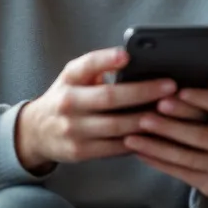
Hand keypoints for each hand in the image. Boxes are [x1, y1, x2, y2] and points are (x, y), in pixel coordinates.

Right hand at [15, 48, 178, 173]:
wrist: (36, 132)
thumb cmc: (67, 97)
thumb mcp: (74, 77)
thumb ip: (97, 67)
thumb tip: (133, 62)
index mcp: (69, 79)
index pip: (87, 65)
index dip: (107, 60)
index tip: (127, 55)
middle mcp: (68, 103)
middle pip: (110, 98)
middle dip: (143, 92)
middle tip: (170, 86)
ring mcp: (73, 130)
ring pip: (117, 126)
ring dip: (146, 120)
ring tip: (171, 112)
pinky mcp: (80, 152)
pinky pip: (115, 147)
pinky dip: (138, 140)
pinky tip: (157, 134)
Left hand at [124, 56, 207, 207]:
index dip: (200, 98)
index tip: (176, 90)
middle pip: (201, 134)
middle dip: (171, 126)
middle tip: (146, 114)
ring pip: (186, 157)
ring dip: (157, 147)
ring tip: (132, 136)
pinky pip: (180, 173)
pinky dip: (157, 162)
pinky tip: (139, 152)